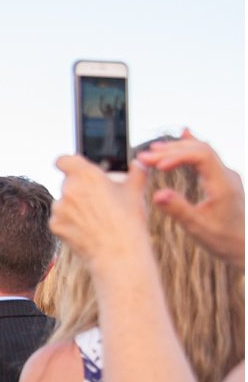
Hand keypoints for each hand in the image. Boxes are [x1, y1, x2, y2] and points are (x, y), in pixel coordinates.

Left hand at [50, 155, 150, 275]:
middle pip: (68, 183)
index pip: (63, 160)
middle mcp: (68, 188)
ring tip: (95, 218)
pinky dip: (69, 222)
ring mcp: (59, 208)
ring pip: (63, 202)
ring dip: (73, 206)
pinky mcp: (55, 225)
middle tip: (97, 201)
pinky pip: (59, 219)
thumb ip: (137, 171)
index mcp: (86, 174)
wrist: (118, 253)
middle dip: (80, 189)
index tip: (73, 168)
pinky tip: (86, 229)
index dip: (67, 163)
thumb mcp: (136, 191)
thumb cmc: (129, 221)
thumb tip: (141, 162)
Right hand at [136, 131, 244, 266]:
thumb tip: (157, 194)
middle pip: (199, 150)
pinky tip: (183, 135)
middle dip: (170, 150)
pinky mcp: (221, 179)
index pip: (201, 156)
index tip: (156, 165)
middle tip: (144, 156)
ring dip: (177, 149)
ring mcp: (225, 175)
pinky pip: (206, 156)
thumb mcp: (197, 228)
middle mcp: (227, 175)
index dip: (176, 156)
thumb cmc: (222, 239)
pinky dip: (190, 148)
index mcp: (223, 184)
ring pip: (202, 151)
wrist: (243, 246)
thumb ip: (177, 209)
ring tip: (153, 150)